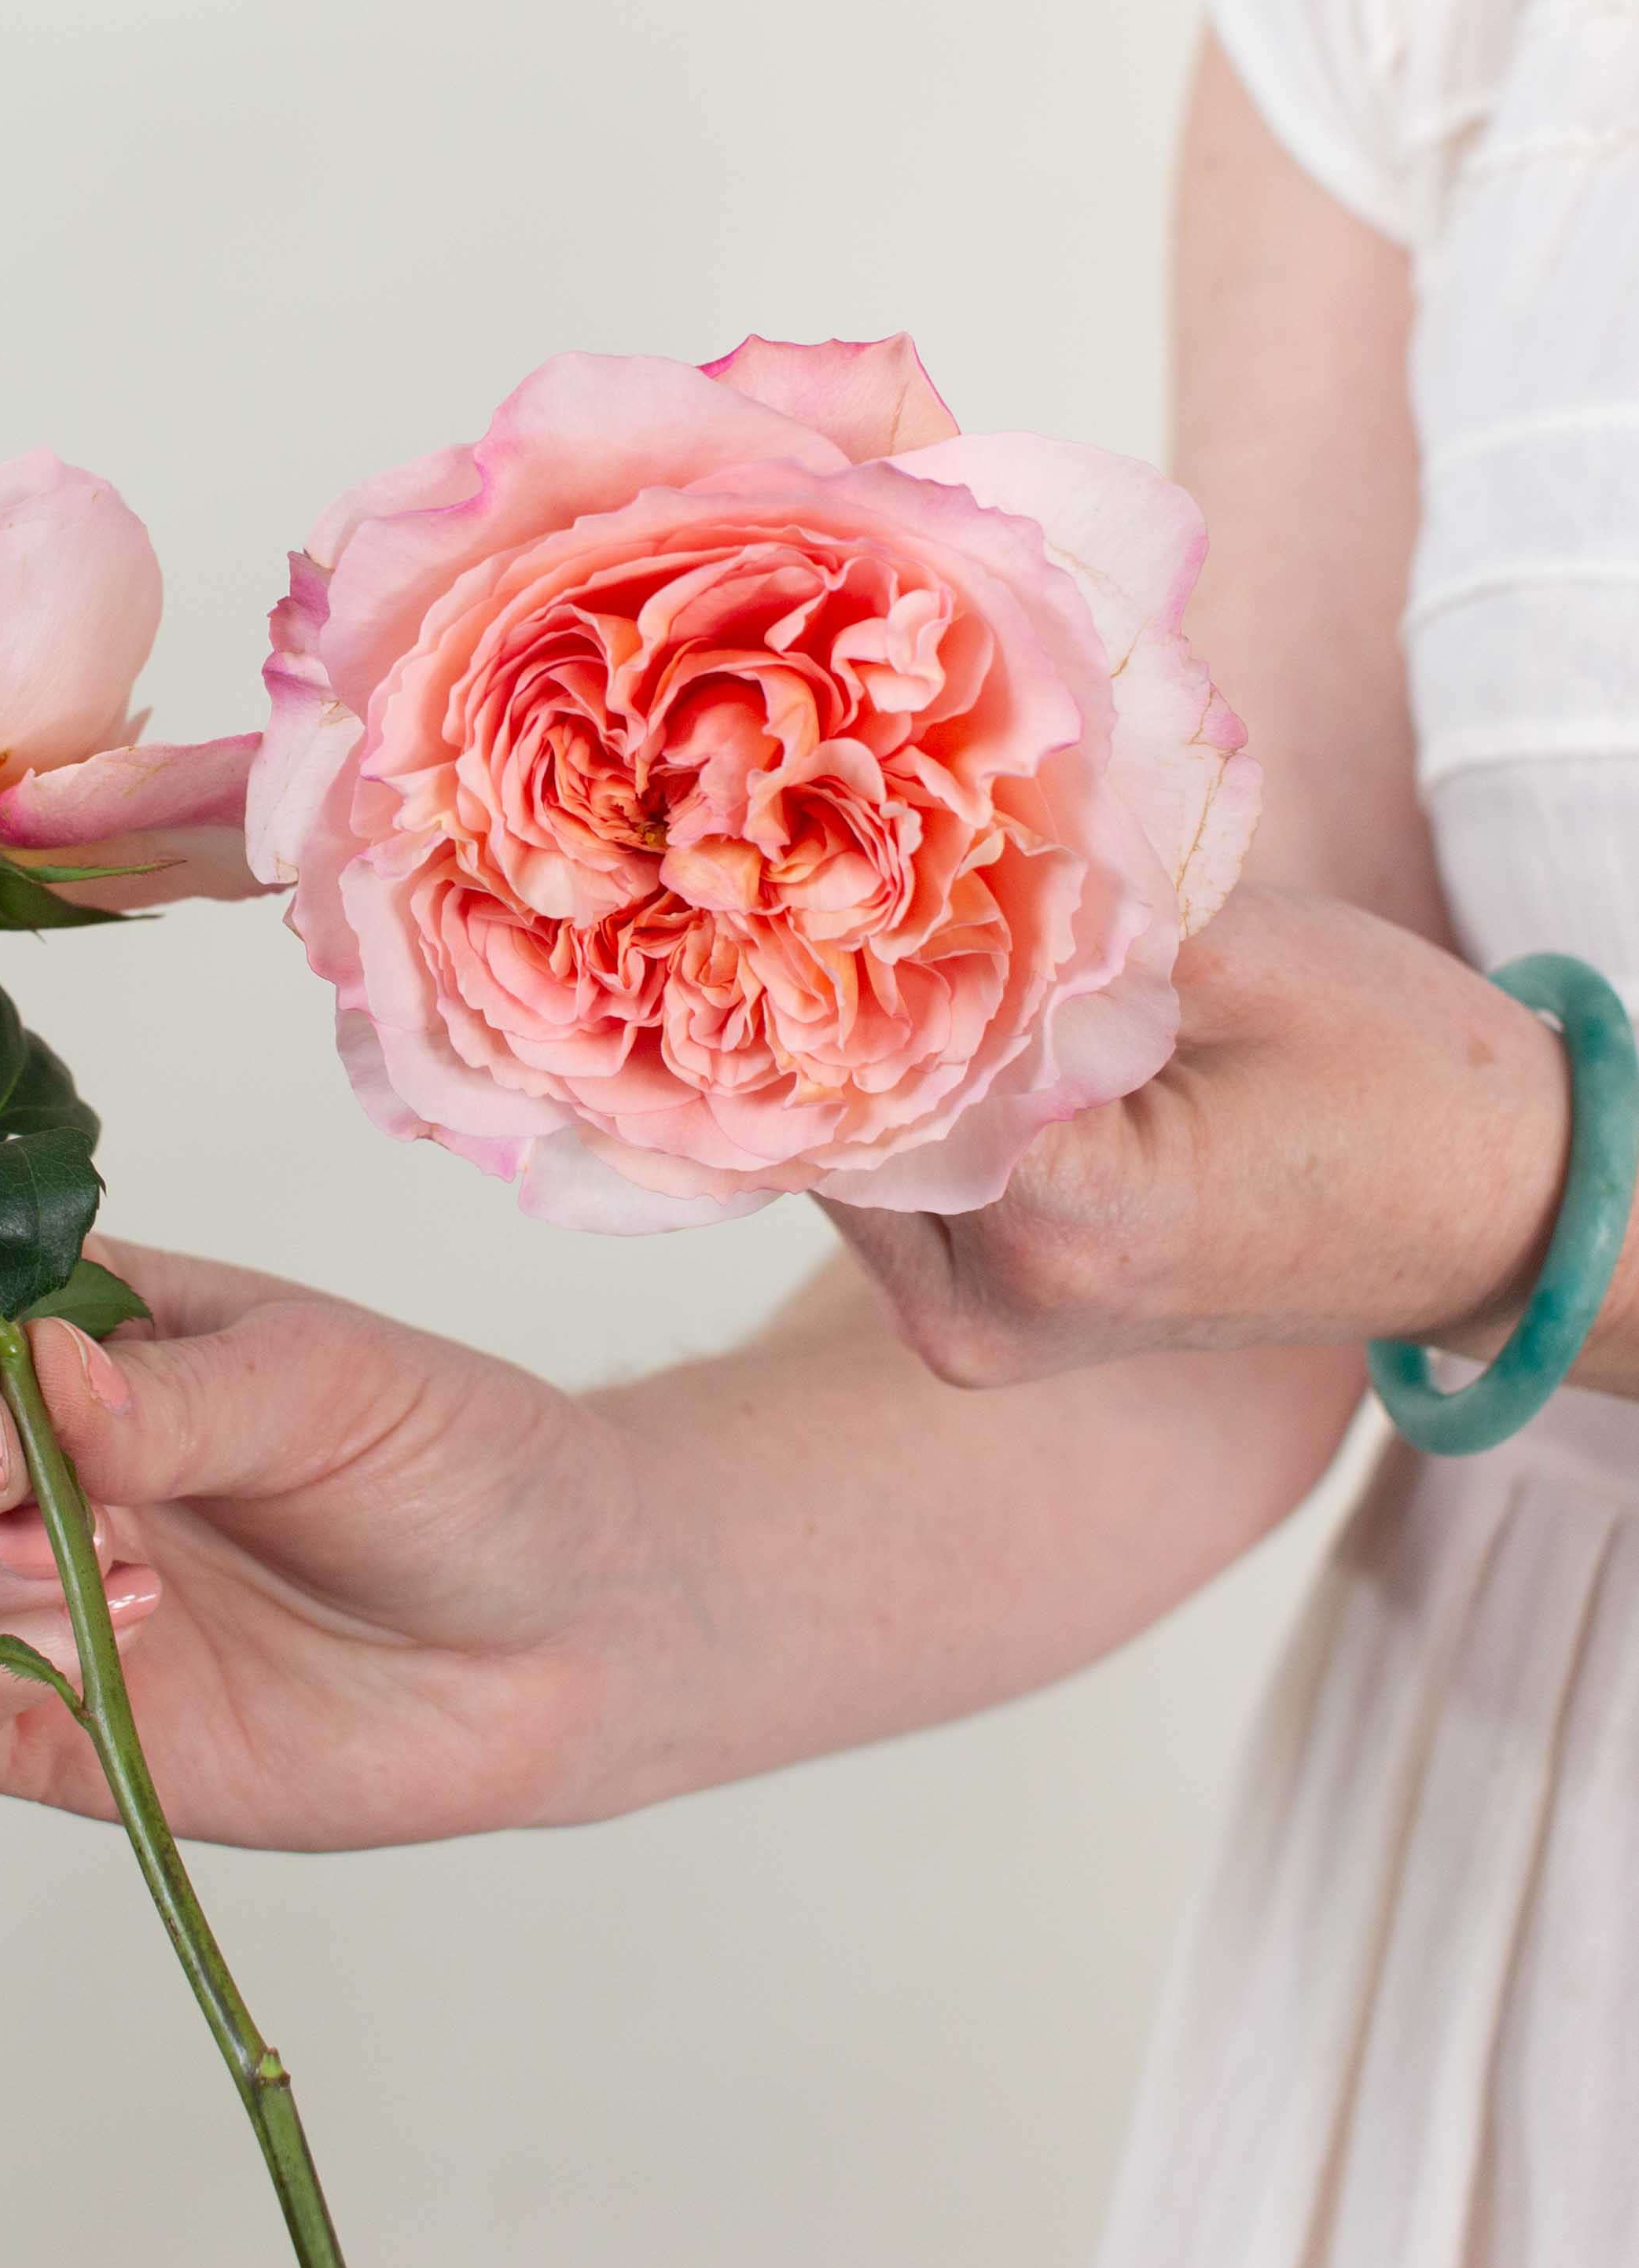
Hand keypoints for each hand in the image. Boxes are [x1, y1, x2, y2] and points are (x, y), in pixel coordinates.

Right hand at [0, 1244, 680, 1848]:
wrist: (564, 1627)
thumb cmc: (451, 1458)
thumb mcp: (326, 1380)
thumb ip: (165, 1389)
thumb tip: (6, 1364)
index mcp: (55, 1339)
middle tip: (0, 1471)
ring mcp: (4, 1601)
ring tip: (83, 1562)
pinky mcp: (45, 1736)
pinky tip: (85, 1645)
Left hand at [824, 886, 1582, 1385]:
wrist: (1493, 1215)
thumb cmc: (1401, 1080)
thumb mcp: (1237, 957)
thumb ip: (1063, 923)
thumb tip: (918, 862)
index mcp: (1062, 1225)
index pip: (872, 1077)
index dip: (851, 964)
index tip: (844, 870)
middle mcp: (994, 1308)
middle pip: (842, 1132)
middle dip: (848, 1014)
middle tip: (855, 891)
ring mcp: (979, 1335)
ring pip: (855, 1170)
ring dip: (873, 1067)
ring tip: (913, 952)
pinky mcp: (983, 1326)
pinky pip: (898, 1202)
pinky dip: (912, 1118)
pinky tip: (947, 1030)